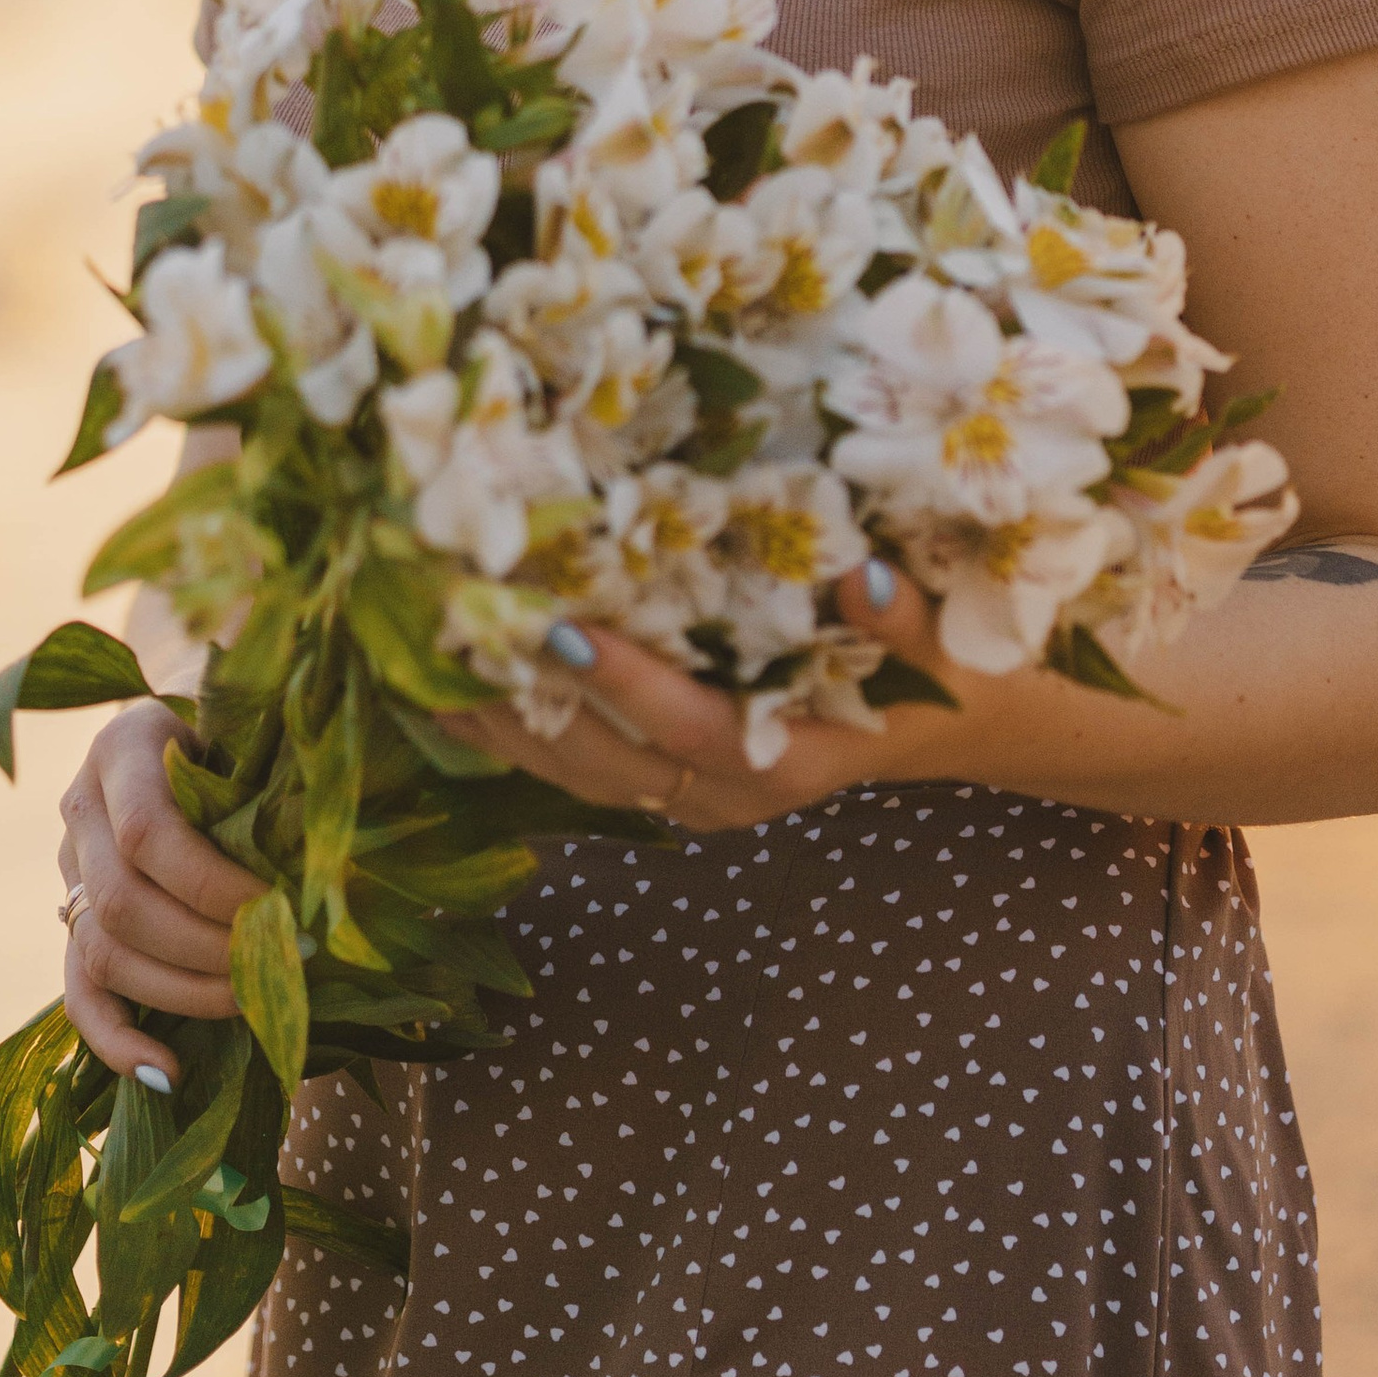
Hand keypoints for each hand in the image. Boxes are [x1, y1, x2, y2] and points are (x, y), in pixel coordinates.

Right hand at [57, 699, 257, 1088]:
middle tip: (282, 966)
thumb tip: (333, 860)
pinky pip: (79, 991)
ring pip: (101, 951)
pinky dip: (117, 1040)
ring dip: (181, 991)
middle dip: (206, 948)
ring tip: (254, 1004)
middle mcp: (81, 807)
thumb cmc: (250, 727)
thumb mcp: (260, 728)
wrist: (203, 727)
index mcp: (123, 745)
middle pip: (123, 903)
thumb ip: (277, 774)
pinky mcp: (75, 921)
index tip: (280, 910)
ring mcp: (69, 868)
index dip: (213, 885)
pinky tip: (167, 1073)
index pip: (149, 833)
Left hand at [445, 562, 976, 829]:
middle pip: (604, 761)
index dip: (626, 686)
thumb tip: (864, 578)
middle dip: (522, 699)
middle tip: (448, 624)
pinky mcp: (669, 783)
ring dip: (499, 717)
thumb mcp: (952, 647)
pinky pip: (576, 764)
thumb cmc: (958, 676)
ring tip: (419, 651)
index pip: (688, 728)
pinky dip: (516, 724)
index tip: (559, 627)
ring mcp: (691, 799)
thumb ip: (906, 620)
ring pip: (573, 773)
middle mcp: (727, 794)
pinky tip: (457, 677)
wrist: (959, 727)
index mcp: (789, 761)